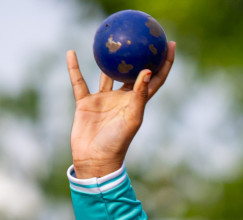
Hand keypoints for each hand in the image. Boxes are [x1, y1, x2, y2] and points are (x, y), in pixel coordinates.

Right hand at [67, 41, 176, 178]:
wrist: (95, 160)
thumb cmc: (118, 143)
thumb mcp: (132, 118)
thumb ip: (140, 95)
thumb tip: (147, 70)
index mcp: (137, 102)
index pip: (154, 79)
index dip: (164, 63)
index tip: (171, 45)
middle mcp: (122, 98)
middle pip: (132, 73)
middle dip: (138, 56)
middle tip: (142, 36)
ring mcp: (104, 100)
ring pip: (106, 74)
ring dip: (107, 59)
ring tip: (108, 39)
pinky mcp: (86, 103)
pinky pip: (79, 81)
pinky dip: (75, 68)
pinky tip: (72, 52)